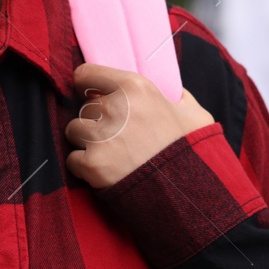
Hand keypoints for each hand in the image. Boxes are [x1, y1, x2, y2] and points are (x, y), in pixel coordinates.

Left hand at [64, 63, 214, 189]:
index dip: (87, 85)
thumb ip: (179, 98)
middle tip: (117, 136)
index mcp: (135, 87)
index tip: (91, 94)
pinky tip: (106, 171)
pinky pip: (73, 159)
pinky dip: (84, 166)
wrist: (189, 194)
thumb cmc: (192, 152)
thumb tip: (173, 93)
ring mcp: (100, 136)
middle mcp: (113, 107)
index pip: (87, 74)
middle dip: (96, 120)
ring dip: (87, 141)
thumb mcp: (195, 115)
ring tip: (111, 153)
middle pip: (85, 107)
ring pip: (74, 130)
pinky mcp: (92, 164)